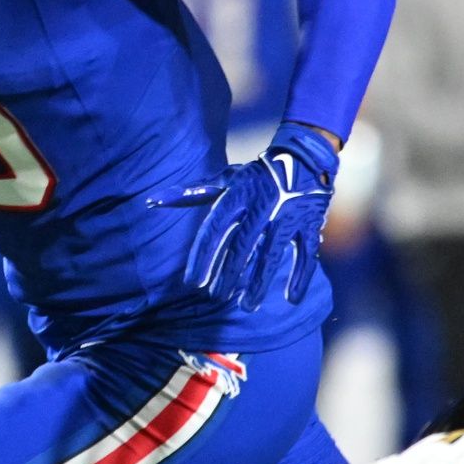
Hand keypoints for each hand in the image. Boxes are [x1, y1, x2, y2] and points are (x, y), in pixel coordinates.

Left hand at [150, 122, 337, 309]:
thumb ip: (193, 194)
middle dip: (227, 274)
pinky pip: (305, 254)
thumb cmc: (257, 175)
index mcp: (237, 195)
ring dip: (258, 283)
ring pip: (271, 255)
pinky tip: (290, 299)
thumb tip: (154, 200)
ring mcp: (287, 216)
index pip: (214, 229)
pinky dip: (300, 277)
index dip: (203, 257)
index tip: (193, 282)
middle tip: (217, 297)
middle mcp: (261, 206)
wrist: (303, 158)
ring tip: (246, 306)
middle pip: (241, 247)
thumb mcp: (226, 180)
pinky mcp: (308, 224)